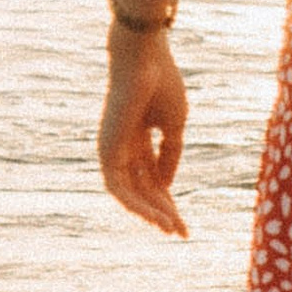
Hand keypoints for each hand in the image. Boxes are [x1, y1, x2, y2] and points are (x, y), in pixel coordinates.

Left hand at [100, 27, 189, 236]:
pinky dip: (138, 204)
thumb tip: (166, 186)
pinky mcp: (107, 152)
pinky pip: (120, 188)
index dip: (169, 199)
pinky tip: (157, 217)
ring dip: (151, 212)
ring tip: (172, 229)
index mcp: (139, 137)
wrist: (144, 58)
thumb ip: (170, 155)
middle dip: (163, 211)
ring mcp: (113, 150)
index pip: (153, 177)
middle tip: (181, 233)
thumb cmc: (162, 83)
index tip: (184, 223)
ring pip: (130, 193)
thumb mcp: (174, 125)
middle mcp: (123, 146)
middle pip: (143, 188)